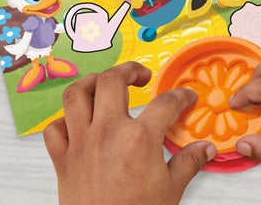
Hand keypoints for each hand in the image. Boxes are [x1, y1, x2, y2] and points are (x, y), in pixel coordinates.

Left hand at [44, 62, 215, 204]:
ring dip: (90, 82)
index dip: (180, 96)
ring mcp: (81, 143)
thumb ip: (189, 162)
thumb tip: (206, 150)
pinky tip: (77, 122)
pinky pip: (54, 129)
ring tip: (104, 83)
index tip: (185, 97)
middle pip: (112, 81)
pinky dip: (63, 121)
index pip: (165, 103)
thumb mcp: (172, 190)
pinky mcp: (63, 159)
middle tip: (141, 75)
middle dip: (129, 70)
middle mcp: (107, 132)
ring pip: (76, 95)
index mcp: (139, 138)